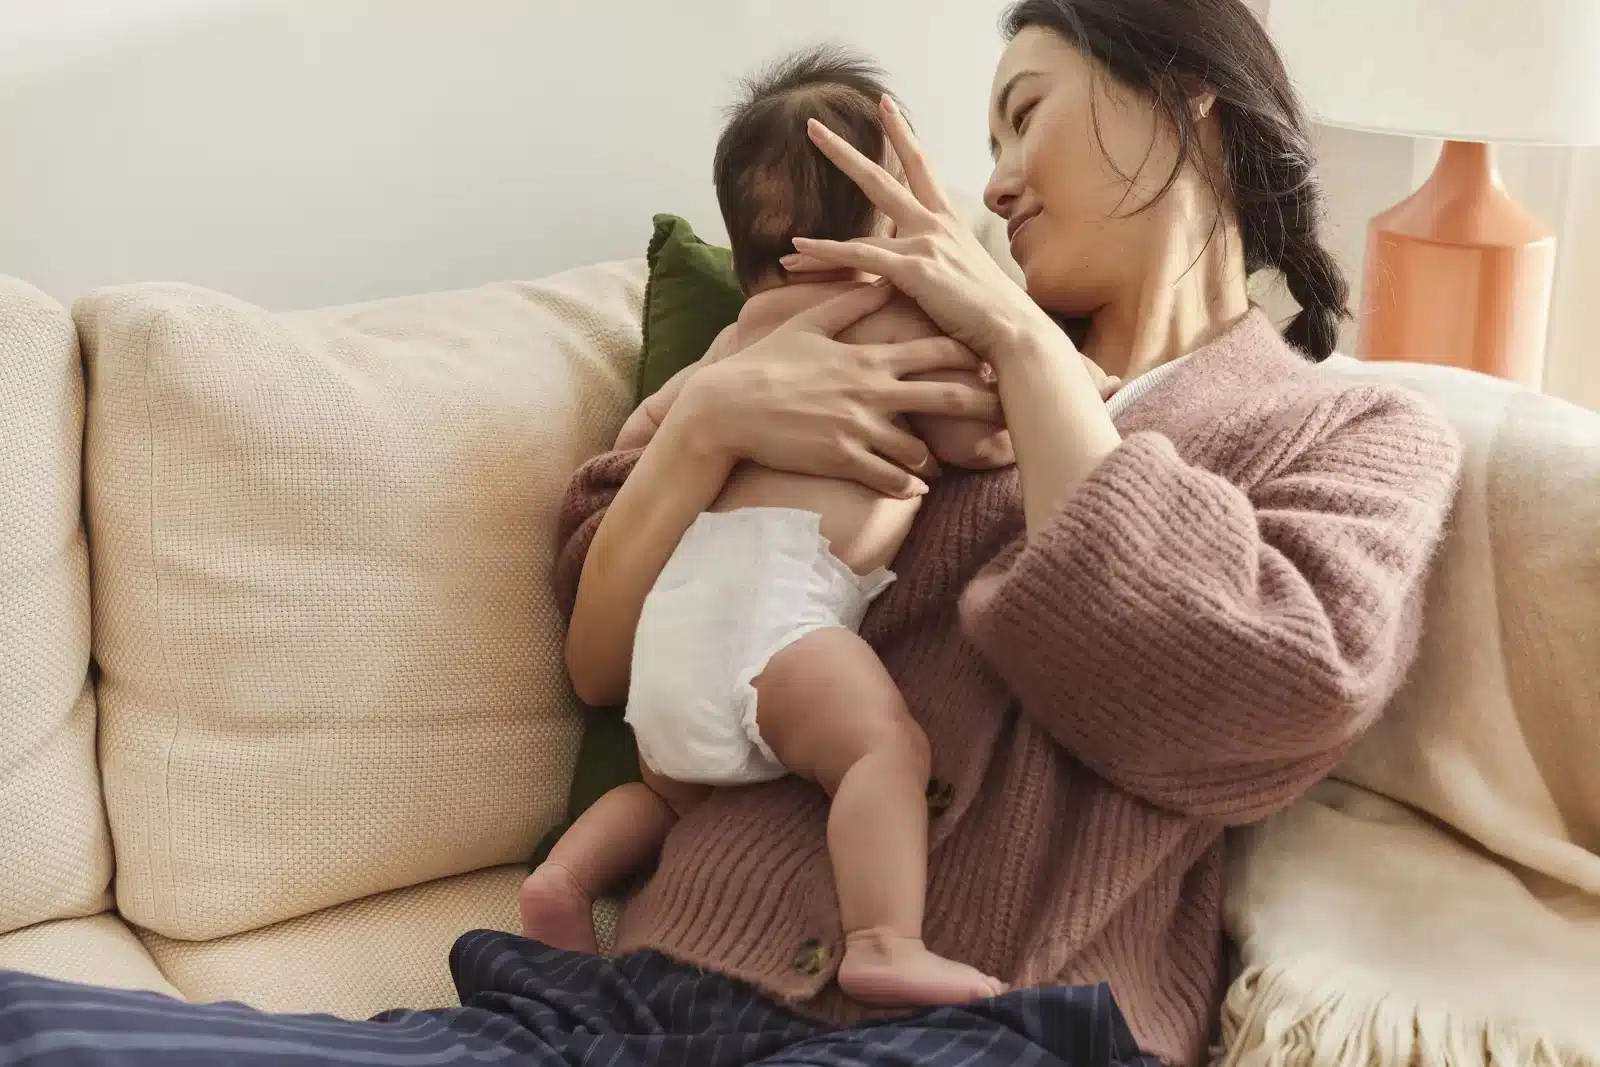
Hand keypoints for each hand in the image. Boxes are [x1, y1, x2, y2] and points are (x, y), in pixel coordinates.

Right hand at [669, 282, 1002, 498]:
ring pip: (919, 450)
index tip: (991, 360)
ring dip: (934, 459)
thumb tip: (879, 278)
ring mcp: (858, 429)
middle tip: (1007, 415)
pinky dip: (907, 487)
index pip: (935, 351)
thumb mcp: (807, 326)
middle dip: (981, 406)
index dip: (969, 354)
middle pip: (945, 398)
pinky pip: (888, 480)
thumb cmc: (765, 363)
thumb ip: (849, 303)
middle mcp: (871, 392)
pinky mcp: (841, 460)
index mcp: (868, 357)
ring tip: (946, 463)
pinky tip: (917, 489)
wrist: (726, 409)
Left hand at [779, 97, 1062, 368]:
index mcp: (949, 222)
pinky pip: (860, 256)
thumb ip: (947, 262)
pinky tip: (796, 250)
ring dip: (820, 231)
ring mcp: (925, 243)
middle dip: (844, 150)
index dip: (902, 134)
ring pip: (863, 219)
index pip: (921, 166)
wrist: (1016, 334)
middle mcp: (936, 224)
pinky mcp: (914, 270)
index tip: (884, 105)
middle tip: (812, 125)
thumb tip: (939, 266)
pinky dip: (825, 254)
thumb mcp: (969, 277)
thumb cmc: (994, 316)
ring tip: (787, 235)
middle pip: (884, 176)